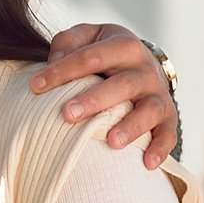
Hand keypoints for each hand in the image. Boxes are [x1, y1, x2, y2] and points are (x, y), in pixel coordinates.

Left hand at [33, 23, 179, 169]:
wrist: (142, 64)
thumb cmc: (103, 55)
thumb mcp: (86, 39)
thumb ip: (67, 44)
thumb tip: (53, 63)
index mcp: (123, 45)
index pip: (91, 57)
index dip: (63, 70)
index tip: (35, 86)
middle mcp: (145, 69)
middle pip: (123, 84)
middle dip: (95, 99)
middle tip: (68, 114)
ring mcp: (158, 93)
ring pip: (149, 109)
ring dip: (132, 126)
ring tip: (112, 142)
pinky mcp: (168, 116)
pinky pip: (168, 133)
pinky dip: (160, 148)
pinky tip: (147, 163)